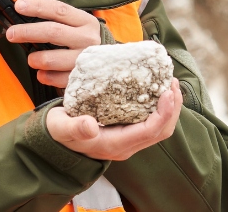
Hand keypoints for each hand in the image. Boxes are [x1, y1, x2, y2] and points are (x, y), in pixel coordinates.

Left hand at [6, 0, 100, 87]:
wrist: (113, 64)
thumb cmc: (86, 41)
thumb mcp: (79, 25)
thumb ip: (57, 19)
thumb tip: (24, 11)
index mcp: (85, 22)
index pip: (59, 10)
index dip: (38, 7)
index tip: (19, 6)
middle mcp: (87, 39)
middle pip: (52, 32)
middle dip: (27, 32)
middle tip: (12, 34)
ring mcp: (85, 59)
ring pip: (51, 58)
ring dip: (35, 58)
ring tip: (31, 59)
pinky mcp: (82, 78)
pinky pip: (56, 78)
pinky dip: (45, 76)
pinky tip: (42, 73)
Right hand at [46, 78, 182, 159]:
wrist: (54, 139)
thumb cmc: (58, 132)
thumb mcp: (60, 128)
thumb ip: (74, 127)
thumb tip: (90, 126)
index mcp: (115, 145)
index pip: (150, 132)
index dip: (164, 113)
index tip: (167, 91)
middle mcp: (127, 145)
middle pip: (162, 131)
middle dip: (173, 107)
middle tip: (172, 82)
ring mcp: (129, 140)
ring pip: (160, 127)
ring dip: (169, 106)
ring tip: (169, 82)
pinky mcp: (128, 132)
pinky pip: (152, 122)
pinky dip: (160, 106)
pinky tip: (157, 88)